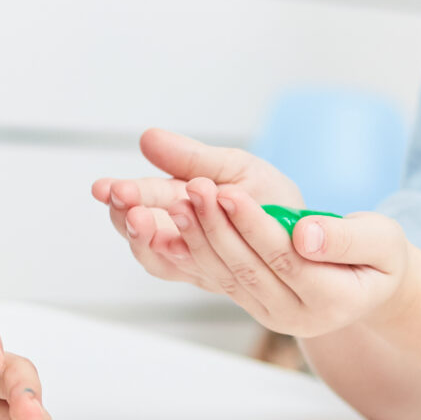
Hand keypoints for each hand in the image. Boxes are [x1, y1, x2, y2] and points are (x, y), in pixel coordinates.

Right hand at [92, 127, 293, 283]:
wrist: (316, 237)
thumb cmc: (270, 201)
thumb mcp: (232, 168)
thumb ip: (190, 158)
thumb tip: (146, 137)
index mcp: (177, 207)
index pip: (139, 204)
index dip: (120, 198)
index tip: (105, 187)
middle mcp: (182, 240)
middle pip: (141, 238)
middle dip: (127, 219)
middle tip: (122, 201)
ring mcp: (201, 265)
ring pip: (162, 261)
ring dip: (150, 239)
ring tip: (147, 217)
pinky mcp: (226, 282)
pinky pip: (202, 272)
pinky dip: (190, 253)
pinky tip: (181, 236)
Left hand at [94, 132, 409, 336]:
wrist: (371, 284)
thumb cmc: (380, 256)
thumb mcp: (382, 240)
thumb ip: (347, 237)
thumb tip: (305, 234)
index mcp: (334, 301)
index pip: (285, 259)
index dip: (253, 225)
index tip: (227, 191)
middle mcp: (297, 317)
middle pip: (248, 269)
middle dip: (215, 227)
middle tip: (190, 188)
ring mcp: (271, 315)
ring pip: (227, 275)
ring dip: (198, 237)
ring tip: (178, 199)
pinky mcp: (252, 303)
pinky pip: (218, 277)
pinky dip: (195, 249)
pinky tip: (176, 219)